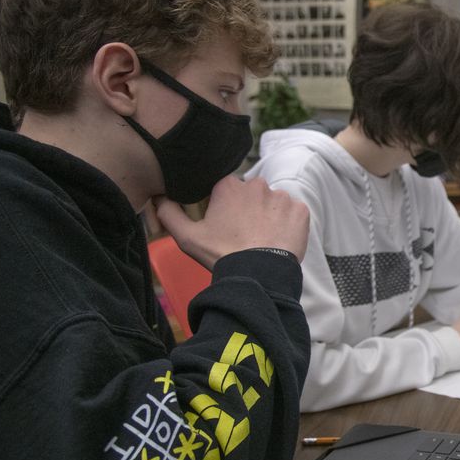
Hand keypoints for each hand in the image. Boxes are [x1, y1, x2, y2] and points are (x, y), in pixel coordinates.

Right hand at [154, 175, 309, 269]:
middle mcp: (256, 184)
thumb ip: (168, 213)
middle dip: (248, 210)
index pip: (226, 189)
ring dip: (269, 217)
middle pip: (251, 195)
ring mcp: (281, 197)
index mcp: (229, 185)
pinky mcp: (300, 210)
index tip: (225, 224)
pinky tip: (278, 239)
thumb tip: (158, 198)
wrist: (259, 274)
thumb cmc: (221, 254)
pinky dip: (288, 224)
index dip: (225, 206)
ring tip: (262, 239)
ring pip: (273, 204)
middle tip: (244, 234)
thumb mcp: (186, 237)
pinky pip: (293, 213)